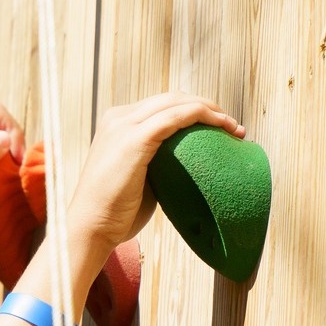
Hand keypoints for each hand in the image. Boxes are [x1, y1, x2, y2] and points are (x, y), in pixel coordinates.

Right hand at [66, 94, 244, 261]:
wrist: (91, 228)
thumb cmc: (115, 213)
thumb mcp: (138, 178)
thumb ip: (157, 163)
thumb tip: (187, 165)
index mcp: (116, 123)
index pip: (161, 105)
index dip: (193, 109)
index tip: (219, 128)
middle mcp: (118, 117)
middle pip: (171, 97)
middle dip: (206, 105)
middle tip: (232, 125)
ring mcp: (124, 125)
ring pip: (176, 102)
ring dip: (210, 109)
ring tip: (233, 127)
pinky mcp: (134, 139)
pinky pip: (175, 117)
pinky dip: (202, 116)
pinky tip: (222, 127)